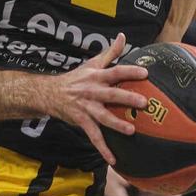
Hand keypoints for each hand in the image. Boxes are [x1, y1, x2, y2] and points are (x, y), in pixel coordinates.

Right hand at [40, 33, 147, 165]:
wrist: (49, 94)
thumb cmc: (76, 78)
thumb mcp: (92, 63)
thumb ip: (110, 52)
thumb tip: (123, 36)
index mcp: (97, 76)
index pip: (116, 71)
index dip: (130, 71)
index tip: (145, 72)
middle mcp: (92, 91)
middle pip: (112, 94)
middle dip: (127, 98)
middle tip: (144, 103)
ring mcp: (87, 107)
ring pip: (103, 117)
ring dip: (117, 124)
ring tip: (131, 131)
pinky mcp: (82, 121)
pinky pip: (94, 137)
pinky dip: (103, 149)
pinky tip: (113, 159)